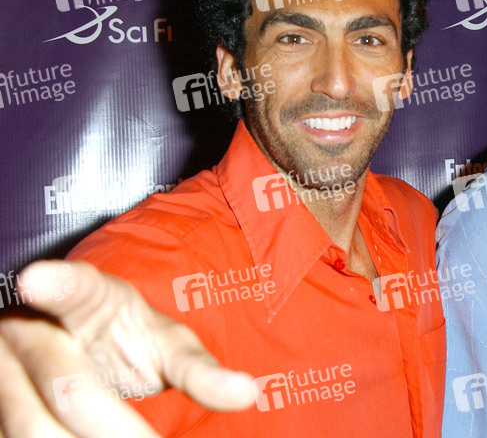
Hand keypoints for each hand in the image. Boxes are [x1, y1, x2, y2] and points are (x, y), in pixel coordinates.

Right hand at [0, 260, 254, 436]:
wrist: (76, 344)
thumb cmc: (128, 343)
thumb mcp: (168, 347)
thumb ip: (200, 371)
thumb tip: (248, 394)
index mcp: (83, 300)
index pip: (72, 288)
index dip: (57, 283)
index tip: (36, 278)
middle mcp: (30, 329)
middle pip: (68, 388)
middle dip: (117, 429)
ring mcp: (3, 367)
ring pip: (30, 424)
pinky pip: (16, 434)